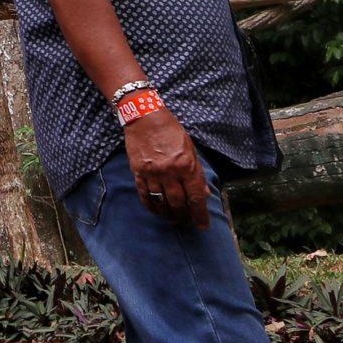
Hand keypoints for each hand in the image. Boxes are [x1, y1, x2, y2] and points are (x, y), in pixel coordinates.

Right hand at [124, 109, 208, 229]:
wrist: (144, 117)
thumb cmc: (170, 131)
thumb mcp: (190, 149)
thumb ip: (197, 172)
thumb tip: (204, 193)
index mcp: (186, 165)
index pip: (195, 196)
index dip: (200, 214)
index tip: (203, 225)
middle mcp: (169, 171)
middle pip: (178, 203)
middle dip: (185, 217)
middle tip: (187, 223)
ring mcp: (152, 173)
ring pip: (161, 202)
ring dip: (168, 214)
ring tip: (173, 219)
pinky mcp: (138, 172)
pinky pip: (145, 195)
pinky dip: (151, 206)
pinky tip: (157, 210)